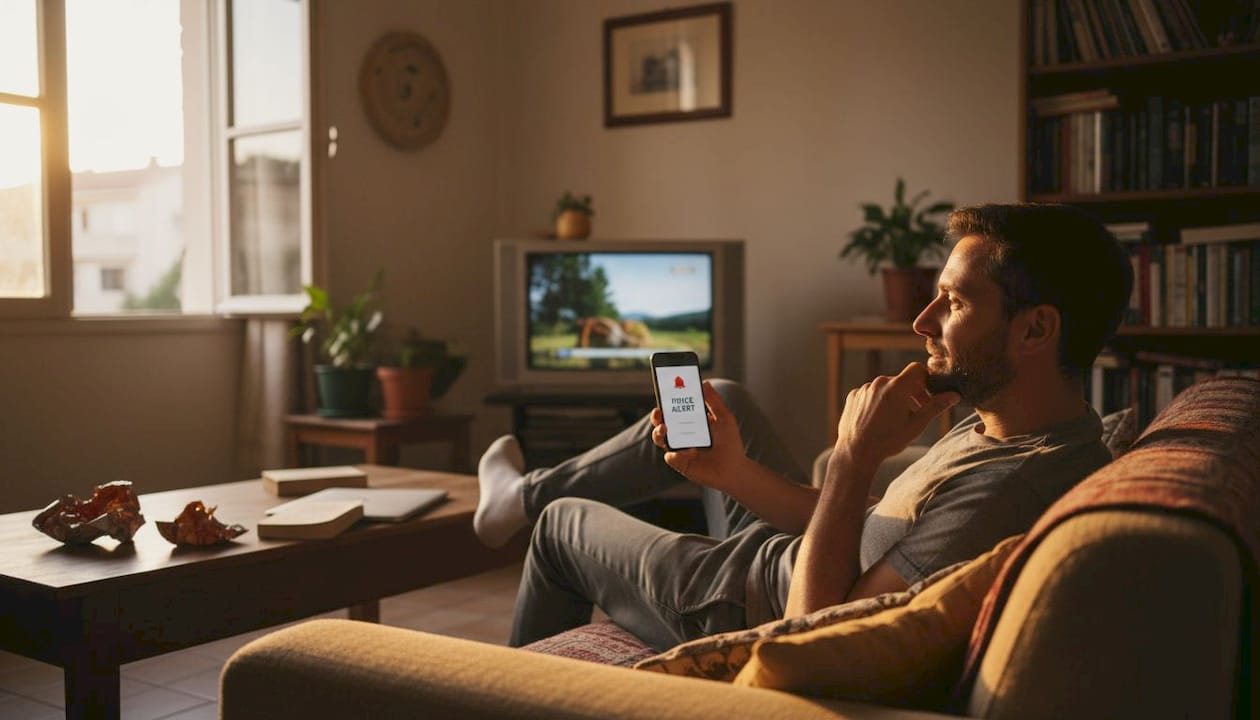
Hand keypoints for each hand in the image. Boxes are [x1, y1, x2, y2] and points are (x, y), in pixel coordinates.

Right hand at [651, 380, 746, 490]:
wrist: (734, 468)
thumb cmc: (729, 443)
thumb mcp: (724, 418)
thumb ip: (714, 401)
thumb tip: (704, 382)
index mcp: (689, 421)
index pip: (673, 409)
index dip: (666, 400)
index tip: (663, 391)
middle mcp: (681, 434)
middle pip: (661, 422)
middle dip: (656, 416)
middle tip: (658, 411)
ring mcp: (678, 449)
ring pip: (660, 438)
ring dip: (658, 432)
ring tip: (664, 428)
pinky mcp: (680, 463)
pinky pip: (671, 456)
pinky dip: (675, 453)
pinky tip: (688, 452)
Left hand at [835, 362, 959, 471]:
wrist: (857, 452)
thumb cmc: (889, 440)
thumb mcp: (917, 425)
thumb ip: (935, 407)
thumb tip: (954, 395)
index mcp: (897, 386)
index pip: (917, 369)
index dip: (925, 380)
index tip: (927, 396)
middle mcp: (879, 382)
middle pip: (902, 380)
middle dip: (912, 393)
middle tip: (916, 412)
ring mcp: (864, 388)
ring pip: (885, 388)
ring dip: (894, 398)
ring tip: (895, 419)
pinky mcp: (853, 396)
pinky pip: (870, 393)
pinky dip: (877, 402)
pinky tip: (878, 420)